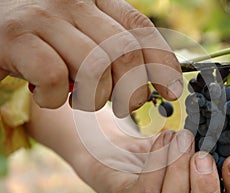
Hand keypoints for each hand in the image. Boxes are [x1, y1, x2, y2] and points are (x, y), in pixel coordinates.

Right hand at [0, 0, 181, 114]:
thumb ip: (115, 49)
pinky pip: (53, 77)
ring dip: (93, 98)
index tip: (172, 89)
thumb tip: (150, 80)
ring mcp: (44, 18)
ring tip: (81, 100)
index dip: (162, 62)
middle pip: (123, 53)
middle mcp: (73, 2)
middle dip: (132, 91)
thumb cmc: (47, 37)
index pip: (140, 28)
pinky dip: (55, 98)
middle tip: (126, 106)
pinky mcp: (17, 38)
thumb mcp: (87, 35)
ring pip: (93, 68)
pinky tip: (48, 96)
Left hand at [27, 101, 229, 192]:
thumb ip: (214, 152)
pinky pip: (145, 189)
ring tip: (183, 136)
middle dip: (206, 185)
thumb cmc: (155, 151)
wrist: (112, 147)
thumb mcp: (188, 150)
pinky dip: (159, 159)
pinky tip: (164, 136)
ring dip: (179, 165)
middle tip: (203, 154)